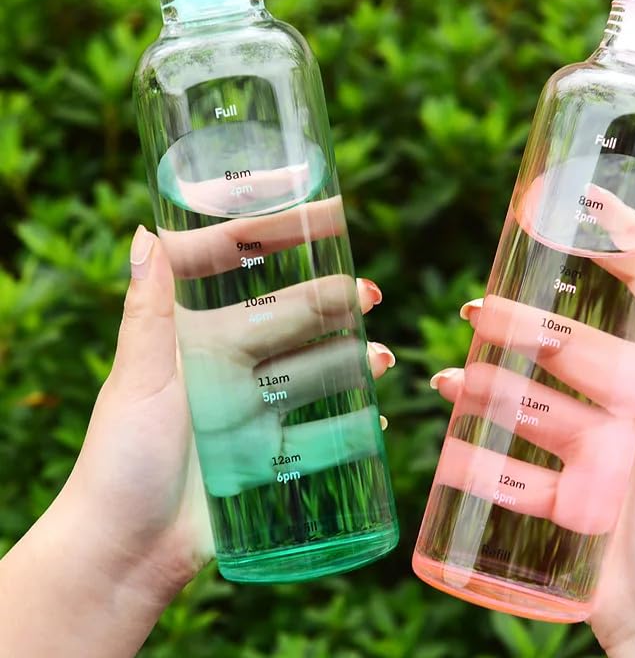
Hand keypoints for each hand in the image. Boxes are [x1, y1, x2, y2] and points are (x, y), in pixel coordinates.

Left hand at [0, 222, 393, 657]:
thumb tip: (145, 233)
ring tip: (381, 359)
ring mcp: (255, 406)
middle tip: (367, 295)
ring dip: (351, 358)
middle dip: (331, 301)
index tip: (324, 216)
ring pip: (315, 368)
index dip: (278, 236)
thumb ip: (147, 312)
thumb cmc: (120, 460)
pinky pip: (322, 428)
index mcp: (196, 335)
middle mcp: (230, 363)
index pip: (240, 268)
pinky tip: (374, 416)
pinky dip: (351, 421)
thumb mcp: (135, 379)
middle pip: (291, 317)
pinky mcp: (272, 451)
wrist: (126, 552)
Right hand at [431, 299, 634, 655]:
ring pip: (522, 420)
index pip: (596, 347)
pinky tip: (450, 451)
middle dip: (510, 346)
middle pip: (549, 378)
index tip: (528, 283)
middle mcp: (609, 430)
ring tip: (446, 382)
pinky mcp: (556, 507)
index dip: (560, 315)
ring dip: (484, 397)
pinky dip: (479, 465)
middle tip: (471, 319)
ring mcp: (579, 468)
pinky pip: (510, 479)